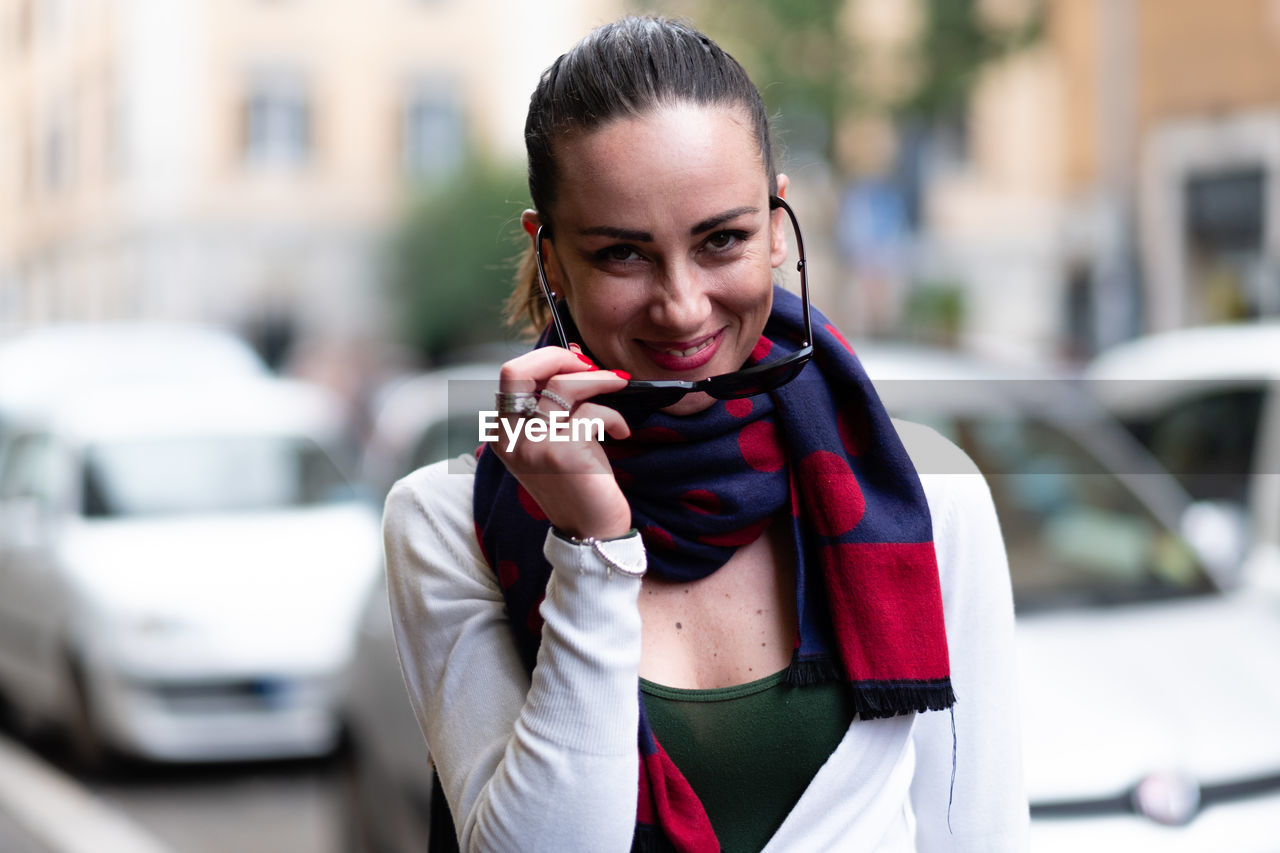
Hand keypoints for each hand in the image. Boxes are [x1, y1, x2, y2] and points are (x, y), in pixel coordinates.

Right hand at [493, 344, 631, 539]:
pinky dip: (614, 417)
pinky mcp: (563, 453)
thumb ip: (556, 403)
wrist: (590, 532)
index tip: (577, 362)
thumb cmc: (578, 482)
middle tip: (590, 365)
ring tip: (619, 387)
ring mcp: (533, 446)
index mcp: (503, 433)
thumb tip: (573, 355)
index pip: (510, 375)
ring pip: (562, 386)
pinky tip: (622, 433)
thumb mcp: (558, 439)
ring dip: (599, 380)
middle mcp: (510, 439)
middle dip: (558, 357)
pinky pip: (591, 413)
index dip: (546, 359)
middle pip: (517, 370)